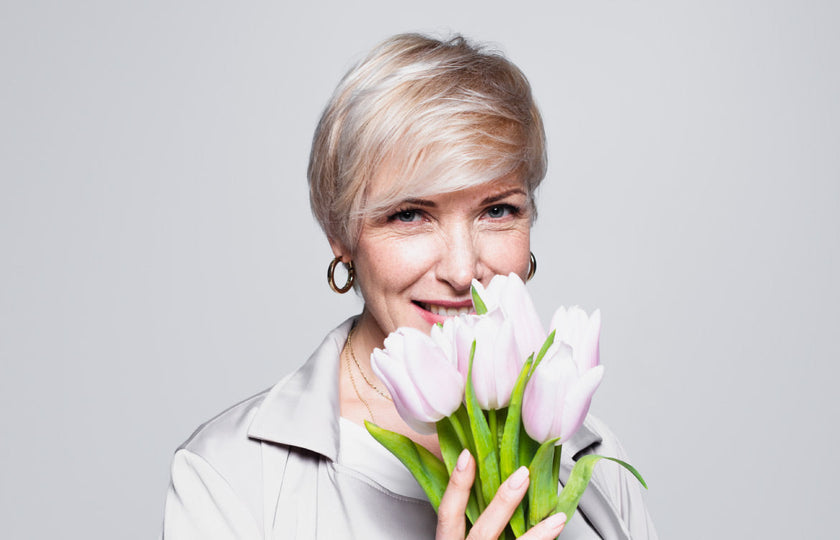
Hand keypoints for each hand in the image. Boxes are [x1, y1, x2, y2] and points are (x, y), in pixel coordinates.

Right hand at [435, 449, 566, 538]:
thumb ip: (466, 525)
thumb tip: (483, 482)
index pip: (447, 514)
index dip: (457, 485)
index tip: (469, 456)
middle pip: (482, 532)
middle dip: (503, 503)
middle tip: (523, 475)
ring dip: (538, 535)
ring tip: (558, 518)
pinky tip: (555, 538)